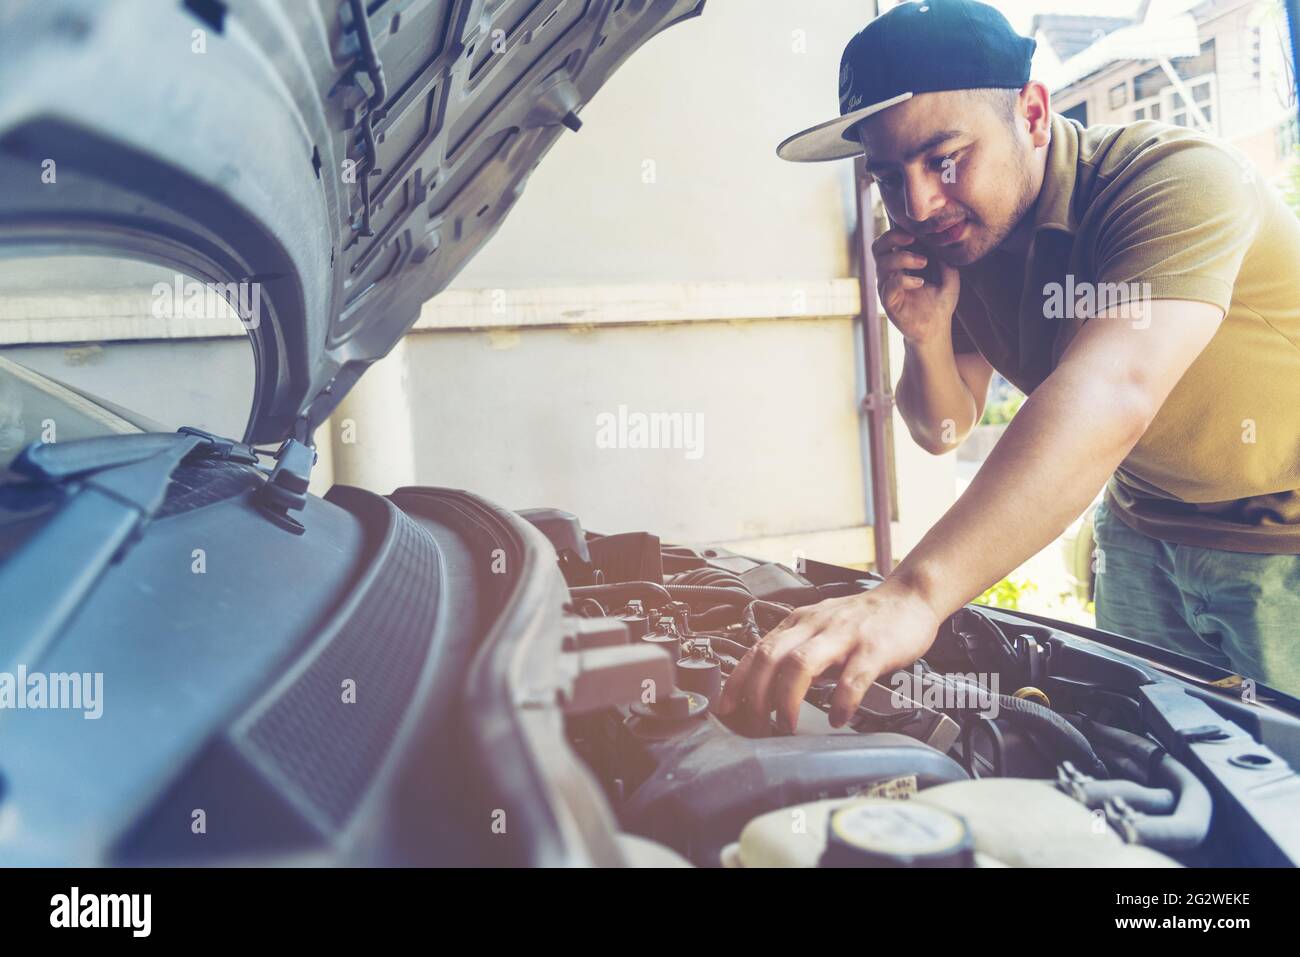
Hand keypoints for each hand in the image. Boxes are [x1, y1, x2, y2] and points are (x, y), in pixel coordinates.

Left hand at [715, 583, 941, 731]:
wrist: (909, 597)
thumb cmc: (863, 619)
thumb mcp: (819, 629)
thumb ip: (796, 653)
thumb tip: (767, 689)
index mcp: (798, 623)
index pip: (755, 650)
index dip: (736, 681)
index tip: (725, 708)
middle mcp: (815, 626)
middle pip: (770, 657)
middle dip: (755, 695)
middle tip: (755, 725)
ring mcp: (844, 635)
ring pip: (801, 665)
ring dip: (787, 700)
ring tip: (787, 726)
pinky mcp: (873, 648)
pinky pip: (852, 678)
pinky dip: (841, 702)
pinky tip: (838, 718)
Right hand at [872, 226, 959, 346]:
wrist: (937, 328)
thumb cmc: (940, 301)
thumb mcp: (949, 274)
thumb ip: (944, 256)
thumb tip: (939, 238)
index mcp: (900, 263)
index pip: (889, 240)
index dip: (899, 231)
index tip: (918, 230)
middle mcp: (889, 273)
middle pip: (877, 247)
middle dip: (892, 237)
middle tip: (912, 238)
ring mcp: (887, 288)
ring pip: (882, 264)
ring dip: (903, 258)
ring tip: (924, 263)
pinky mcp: (888, 303)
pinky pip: (888, 286)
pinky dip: (905, 280)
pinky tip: (921, 283)